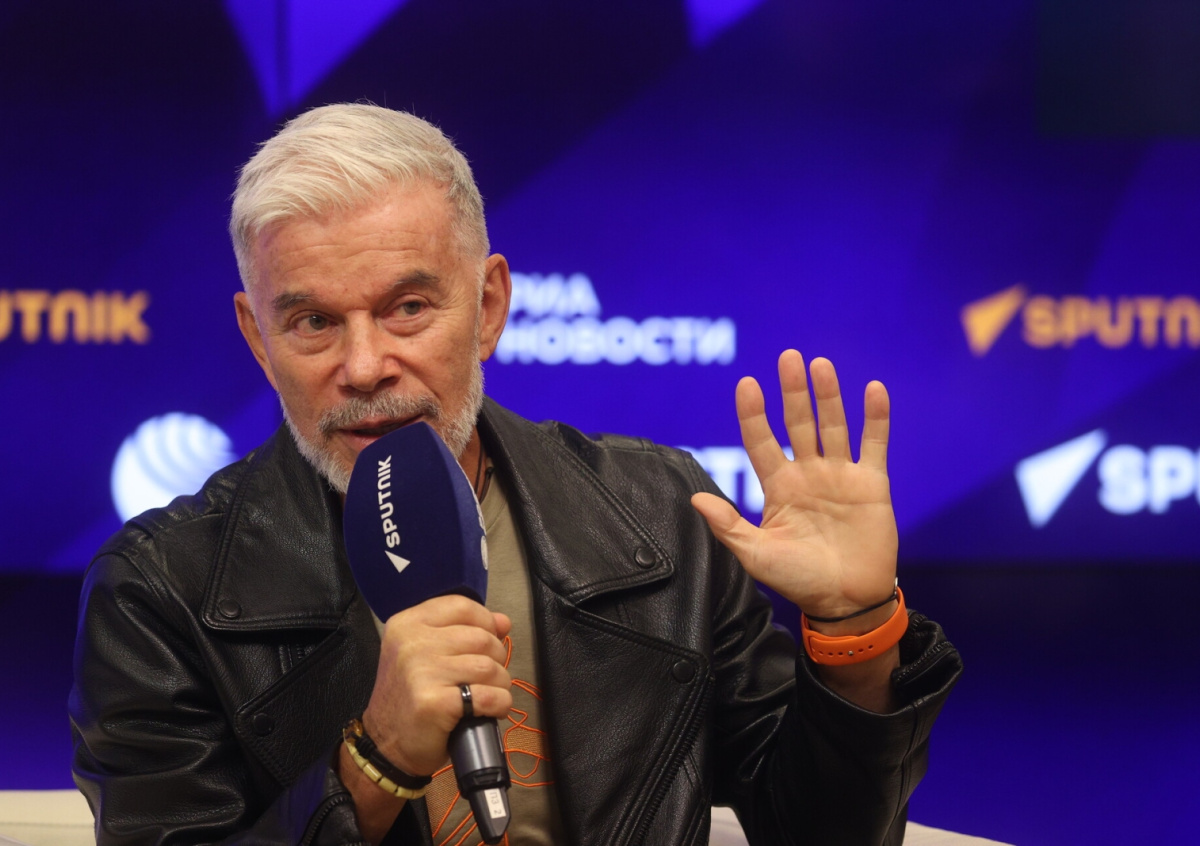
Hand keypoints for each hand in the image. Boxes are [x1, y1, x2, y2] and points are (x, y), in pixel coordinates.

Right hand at [360, 595, 512, 776]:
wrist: (386, 744)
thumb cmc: (411, 697)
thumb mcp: (428, 653)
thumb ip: (463, 630)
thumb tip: (502, 621)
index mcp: (408, 624)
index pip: (462, 606)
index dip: (485, 623)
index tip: (486, 644)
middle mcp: (411, 643)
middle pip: (482, 637)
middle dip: (495, 660)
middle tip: (484, 679)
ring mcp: (422, 672)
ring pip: (489, 667)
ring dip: (499, 685)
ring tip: (485, 696)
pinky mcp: (435, 702)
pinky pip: (488, 696)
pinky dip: (499, 705)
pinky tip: (488, 710)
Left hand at [691, 350, 896, 618]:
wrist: (846, 602)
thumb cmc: (798, 580)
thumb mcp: (756, 555)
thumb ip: (728, 525)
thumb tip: (695, 499)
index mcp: (778, 487)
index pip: (761, 441)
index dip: (754, 414)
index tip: (746, 385)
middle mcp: (808, 474)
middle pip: (799, 424)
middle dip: (793, 392)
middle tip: (788, 357)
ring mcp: (840, 476)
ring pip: (833, 426)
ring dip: (828, 396)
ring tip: (820, 365)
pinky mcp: (872, 484)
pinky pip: (874, 444)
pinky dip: (875, 418)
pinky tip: (873, 390)